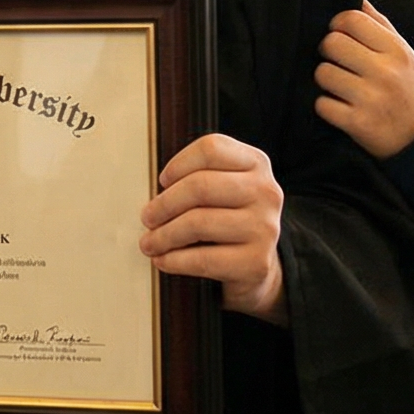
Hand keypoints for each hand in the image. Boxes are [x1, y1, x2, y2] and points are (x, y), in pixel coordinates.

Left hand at [142, 134, 285, 321]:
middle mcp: (266, 192)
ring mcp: (264, 227)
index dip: (179, 164)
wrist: (256, 264)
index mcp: (256, 163)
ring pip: (198, 223)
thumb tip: (153, 197)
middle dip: (164, 204)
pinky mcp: (256, 262)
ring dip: (163, 235)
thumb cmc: (227, 219)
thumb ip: (197, 178)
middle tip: (147, 217)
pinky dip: (174, 260)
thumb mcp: (223, 188)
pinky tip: (163, 260)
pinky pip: (203, 259)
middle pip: (201, 186)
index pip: (211, 149)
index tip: (163, 181)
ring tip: (149, 243)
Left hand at [312, 0, 413, 159]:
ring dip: (326, 79)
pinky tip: (341, 106)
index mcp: (396, 50)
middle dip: (328, 51)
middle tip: (337, 60)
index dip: (338, 24)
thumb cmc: (410, 89)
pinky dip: (327, 105)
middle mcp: (384, 72)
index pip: (352, 19)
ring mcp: (370, 99)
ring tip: (340, 85)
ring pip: (322, 73)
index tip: (340, 34)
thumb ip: (381, 25)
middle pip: (331, 43)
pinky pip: (321, 104)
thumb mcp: (405, 53)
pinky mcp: (357, 124)